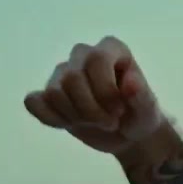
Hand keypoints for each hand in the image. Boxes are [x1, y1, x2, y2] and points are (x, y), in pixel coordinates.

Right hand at [24, 36, 164, 154]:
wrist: (127, 134)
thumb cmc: (140, 116)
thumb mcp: (149, 111)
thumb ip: (143, 97)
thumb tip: (131, 82)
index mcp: (111, 49)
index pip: (96, 59)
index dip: (105, 91)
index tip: (119, 112)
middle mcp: (83, 55)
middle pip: (71, 78)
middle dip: (90, 110)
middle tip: (109, 123)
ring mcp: (63, 72)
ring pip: (53, 92)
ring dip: (75, 117)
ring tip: (94, 122)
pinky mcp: (47, 93)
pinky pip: (33, 102)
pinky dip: (50, 119)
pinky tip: (69, 124)